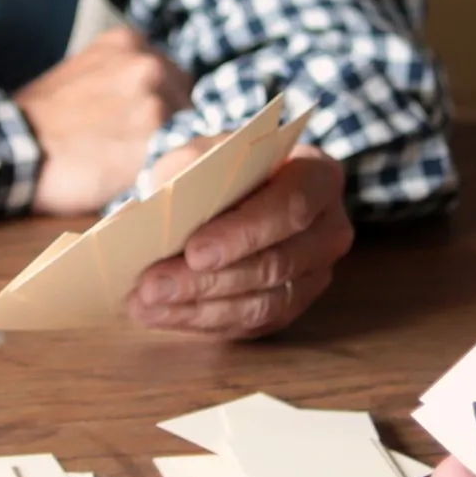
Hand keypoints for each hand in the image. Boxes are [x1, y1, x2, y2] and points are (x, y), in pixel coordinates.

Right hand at [14, 28, 192, 216]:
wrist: (14, 150)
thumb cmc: (40, 121)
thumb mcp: (81, 74)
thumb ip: (119, 77)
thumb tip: (148, 99)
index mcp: (127, 41)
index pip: (170, 75)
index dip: (160, 103)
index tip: (138, 123)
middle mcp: (147, 64)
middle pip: (184, 102)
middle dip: (167, 125)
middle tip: (129, 146)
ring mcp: (156, 101)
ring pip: (187, 133)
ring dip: (166, 149)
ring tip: (127, 162)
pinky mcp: (158, 140)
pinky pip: (183, 159)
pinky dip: (168, 170)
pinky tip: (139, 176)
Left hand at [127, 143, 351, 338]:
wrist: (233, 193)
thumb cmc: (220, 169)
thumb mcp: (204, 152)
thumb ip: (190, 171)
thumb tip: (161, 212)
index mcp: (319, 178)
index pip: (292, 208)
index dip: (244, 233)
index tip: (193, 251)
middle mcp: (329, 230)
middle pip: (276, 264)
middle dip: (209, 280)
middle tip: (152, 286)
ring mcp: (316, 274)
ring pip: (264, 303)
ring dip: (199, 309)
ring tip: (145, 305)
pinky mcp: (293, 306)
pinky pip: (252, 324)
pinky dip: (203, 322)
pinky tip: (161, 315)